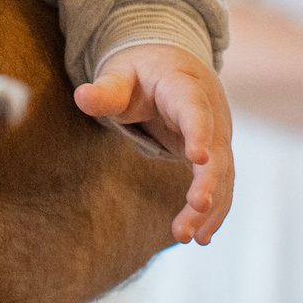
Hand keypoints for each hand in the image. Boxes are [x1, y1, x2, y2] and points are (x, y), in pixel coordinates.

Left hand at [73, 44, 233, 244]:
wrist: (170, 66)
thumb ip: (106, 89)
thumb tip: (81, 96)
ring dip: (210, 207)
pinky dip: (214, 211)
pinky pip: (220, 185)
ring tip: (190, 237)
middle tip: (195, 208)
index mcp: (185, 87)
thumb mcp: (120, 74)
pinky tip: (201, 236)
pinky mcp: (215, 157)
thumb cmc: (139, 72)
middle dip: (207, 182)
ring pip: (222, 175)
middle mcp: (211, 114)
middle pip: (216, 151)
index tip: (199, 157)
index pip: (195, 110)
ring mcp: (217, 137)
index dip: (199, 132)